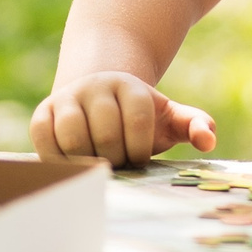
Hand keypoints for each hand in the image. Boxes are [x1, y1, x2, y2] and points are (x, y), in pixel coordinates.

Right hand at [31, 70, 218, 167]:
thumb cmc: (138, 118)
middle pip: (105, 132)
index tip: (140, 159)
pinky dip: (57, 157)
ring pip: (73, 135)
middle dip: (115, 158)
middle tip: (118, 164)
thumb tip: (207, 140)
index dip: (140, 148)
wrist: (98, 99)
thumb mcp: (169, 118)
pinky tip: (74, 162)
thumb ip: (193, 125)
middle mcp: (97, 86)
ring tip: (98, 164)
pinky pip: (44, 138)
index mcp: (131, 87)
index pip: (137, 119)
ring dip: (87, 159)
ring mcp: (67, 97)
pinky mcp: (43, 113)